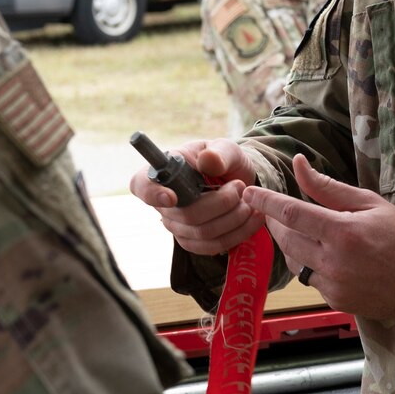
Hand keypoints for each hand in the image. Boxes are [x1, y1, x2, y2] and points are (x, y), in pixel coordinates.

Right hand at [129, 138, 265, 256]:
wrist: (236, 179)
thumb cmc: (222, 159)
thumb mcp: (225, 148)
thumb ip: (219, 153)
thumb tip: (208, 161)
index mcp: (162, 174)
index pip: (141, 186)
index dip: (152, 194)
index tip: (171, 197)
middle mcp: (163, 204)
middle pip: (187, 216)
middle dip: (221, 203)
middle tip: (240, 186)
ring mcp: (177, 226)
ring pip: (204, 233)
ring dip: (234, 218)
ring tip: (249, 201)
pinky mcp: (194, 242)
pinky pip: (214, 246)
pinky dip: (239, 232)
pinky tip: (253, 218)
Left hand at [240, 154, 394, 317]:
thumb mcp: (369, 203)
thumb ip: (328, 187)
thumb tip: (298, 164)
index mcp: (342, 232)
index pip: (291, 213)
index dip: (265, 202)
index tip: (249, 193)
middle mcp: (334, 262)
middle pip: (286, 240)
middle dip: (276, 224)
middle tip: (276, 212)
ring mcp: (335, 286)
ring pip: (296, 263)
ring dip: (293, 246)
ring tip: (308, 233)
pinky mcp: (338, 302)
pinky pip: (312, 281)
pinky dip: (313, 266)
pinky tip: (329, 257)